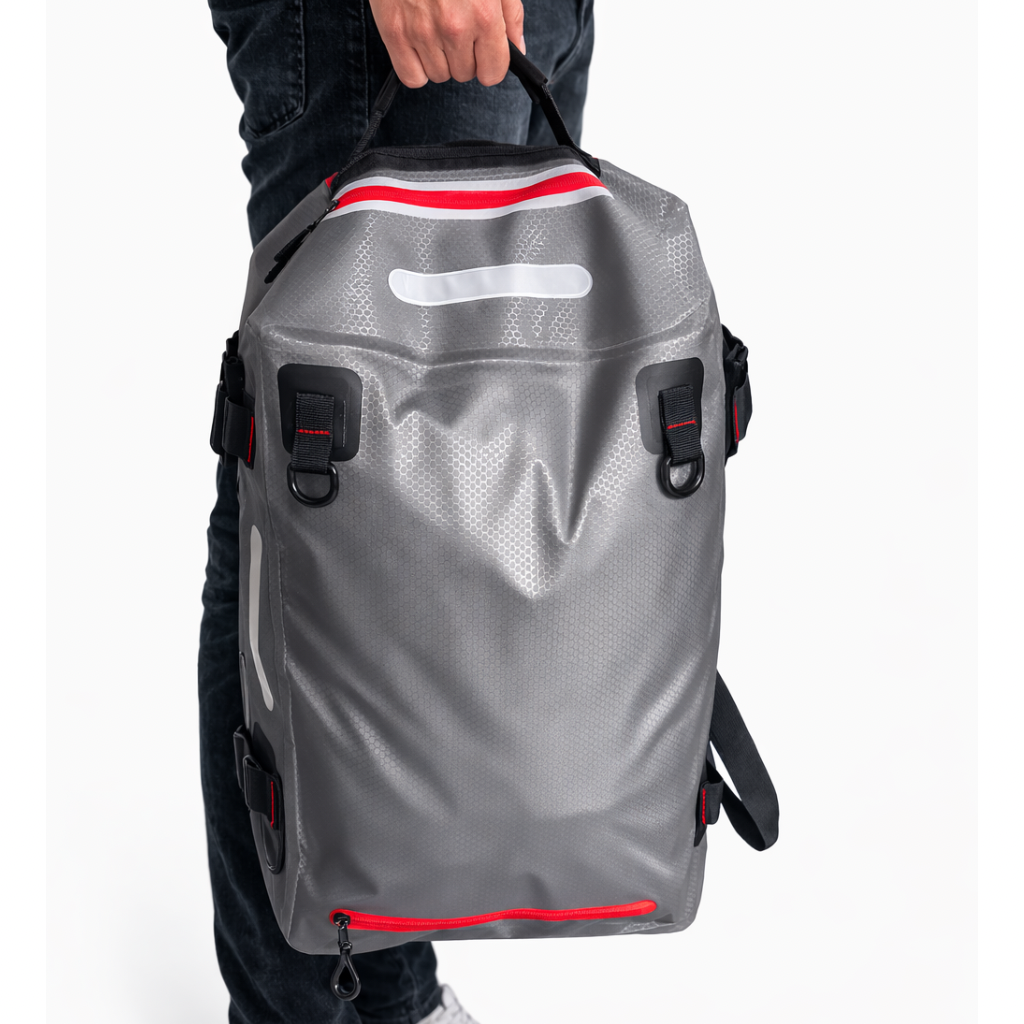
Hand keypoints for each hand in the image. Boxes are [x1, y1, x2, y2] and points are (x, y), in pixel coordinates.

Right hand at [369, 0, 524, 88]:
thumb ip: (511, 15)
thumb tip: (517, 49)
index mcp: (484, 16)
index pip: (492, 73)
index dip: (490, 64)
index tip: (483, 52)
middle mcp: (455, 28)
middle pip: (464, 74)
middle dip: (463, 57)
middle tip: (455, 27)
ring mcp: (422, 32)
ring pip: (438, 75)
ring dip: (439, 60)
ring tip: (434, 28)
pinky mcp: (395, 32)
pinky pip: (412, 77)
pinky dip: (416, 67)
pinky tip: (418, 45)